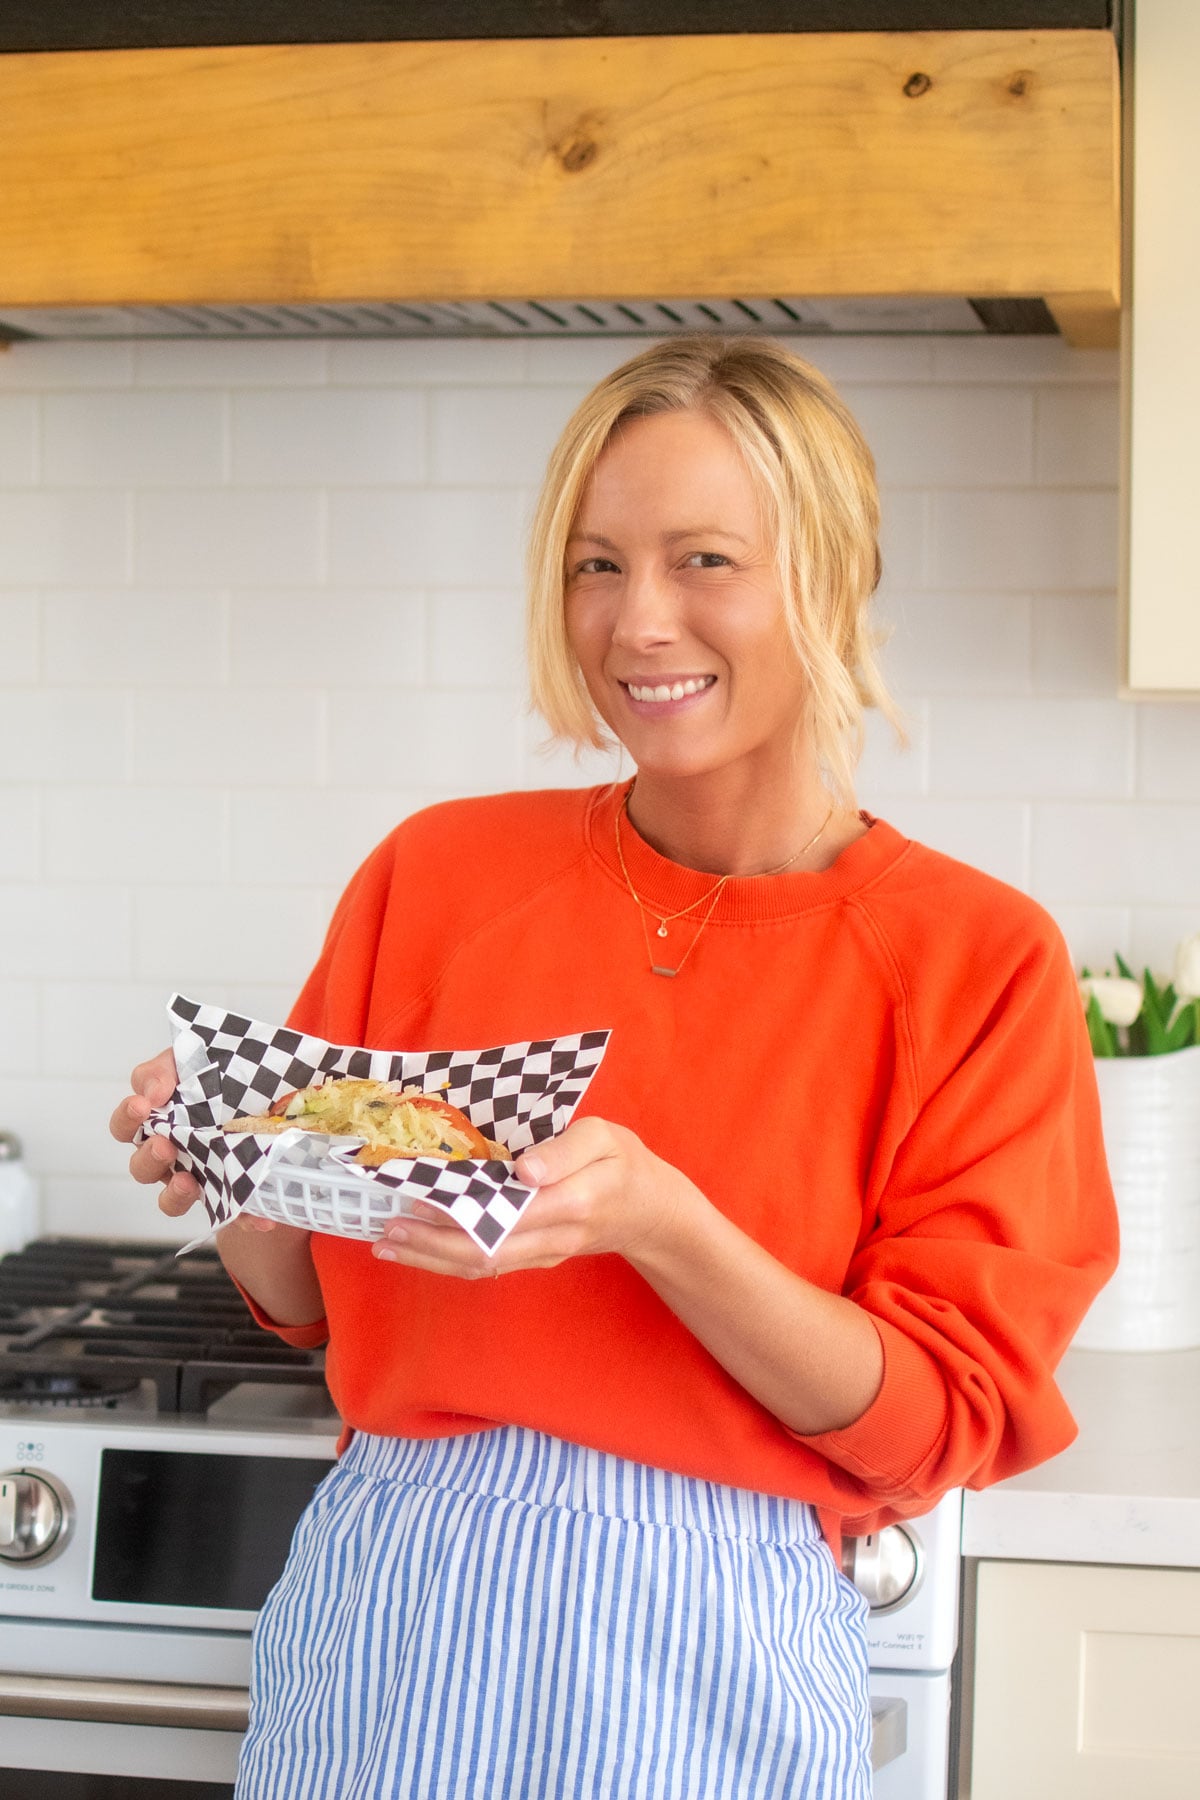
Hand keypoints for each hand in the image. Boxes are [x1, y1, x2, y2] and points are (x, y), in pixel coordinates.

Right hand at [110, 1049, 277, 1232]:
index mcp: (158, 1117)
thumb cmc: (226, 1074)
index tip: (142, 1105)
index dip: (128, 1116)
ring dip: (176, 1194)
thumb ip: (169, 1066)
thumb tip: (153, 1088)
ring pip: (171, 1198)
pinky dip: (241, 1218)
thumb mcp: (197, 1057)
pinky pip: (228, 1214)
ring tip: (190, 1183)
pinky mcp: (227, 1195)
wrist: (278, 1095)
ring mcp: (195, 1175)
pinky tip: (257, 1217)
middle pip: (141, 1166)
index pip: (126, 1122)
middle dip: (149, 1157)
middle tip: (164, 1145)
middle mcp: (169, 1152)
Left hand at [371, 1116, 695, 1278]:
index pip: (507, 1213)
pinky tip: (418, 1250)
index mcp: (572, 1200)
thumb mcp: (605, 1139)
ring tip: (387, 1246)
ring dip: (432, 1259)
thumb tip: (524, 1171)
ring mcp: (544, 1254)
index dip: (461, 1213)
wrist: (651, 1213)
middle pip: (486, 1250)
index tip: (420, 1198)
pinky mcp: (536, 1259)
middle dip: (431, 1244)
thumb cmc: (624, 1163)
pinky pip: (490, 1266)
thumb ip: (566, 1151)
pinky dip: (449, 1261)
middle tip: (386, 1231)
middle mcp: (554, 1236)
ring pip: (482, 1266)